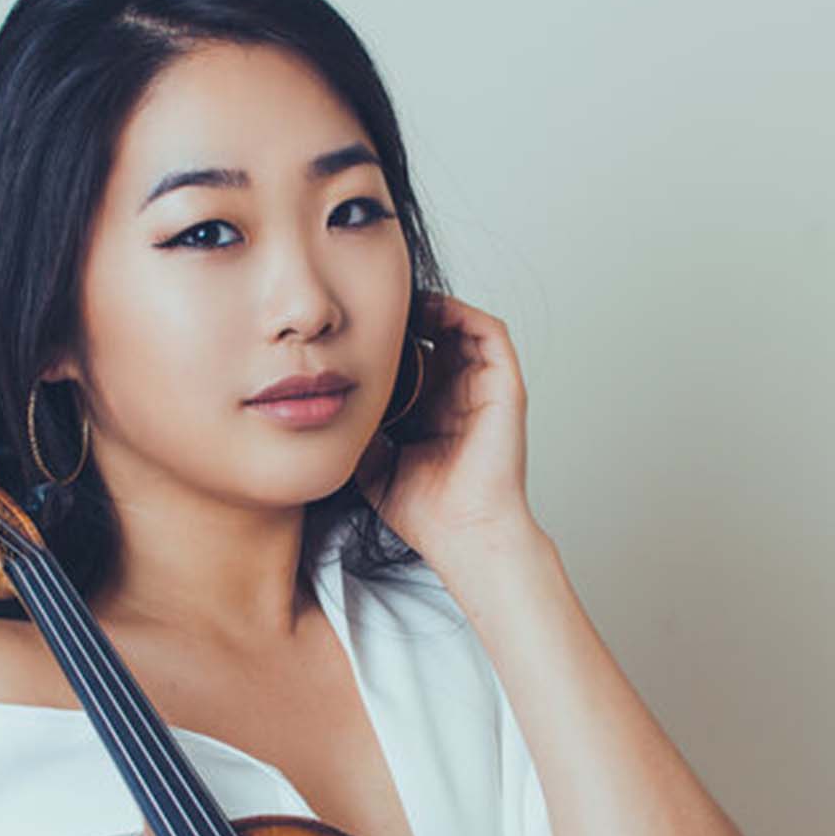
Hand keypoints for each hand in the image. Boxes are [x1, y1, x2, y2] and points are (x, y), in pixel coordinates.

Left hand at [351, 292, 539, 571]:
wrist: (461, 534)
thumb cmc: (425, 511)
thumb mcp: (373, 462)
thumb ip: (359, 429)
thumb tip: (329, 400)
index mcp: (434, 411)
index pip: (416, 358)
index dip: (391, 339)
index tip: (357, 329)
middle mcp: (461, 395)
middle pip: (439, 336)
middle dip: (409, 317)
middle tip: (377, 307)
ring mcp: (485, 390)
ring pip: (464, 327)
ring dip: (436, 307)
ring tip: (403, 302)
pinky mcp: (505, 387)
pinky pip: (491, 333)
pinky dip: (464, 313)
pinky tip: (433, 311)